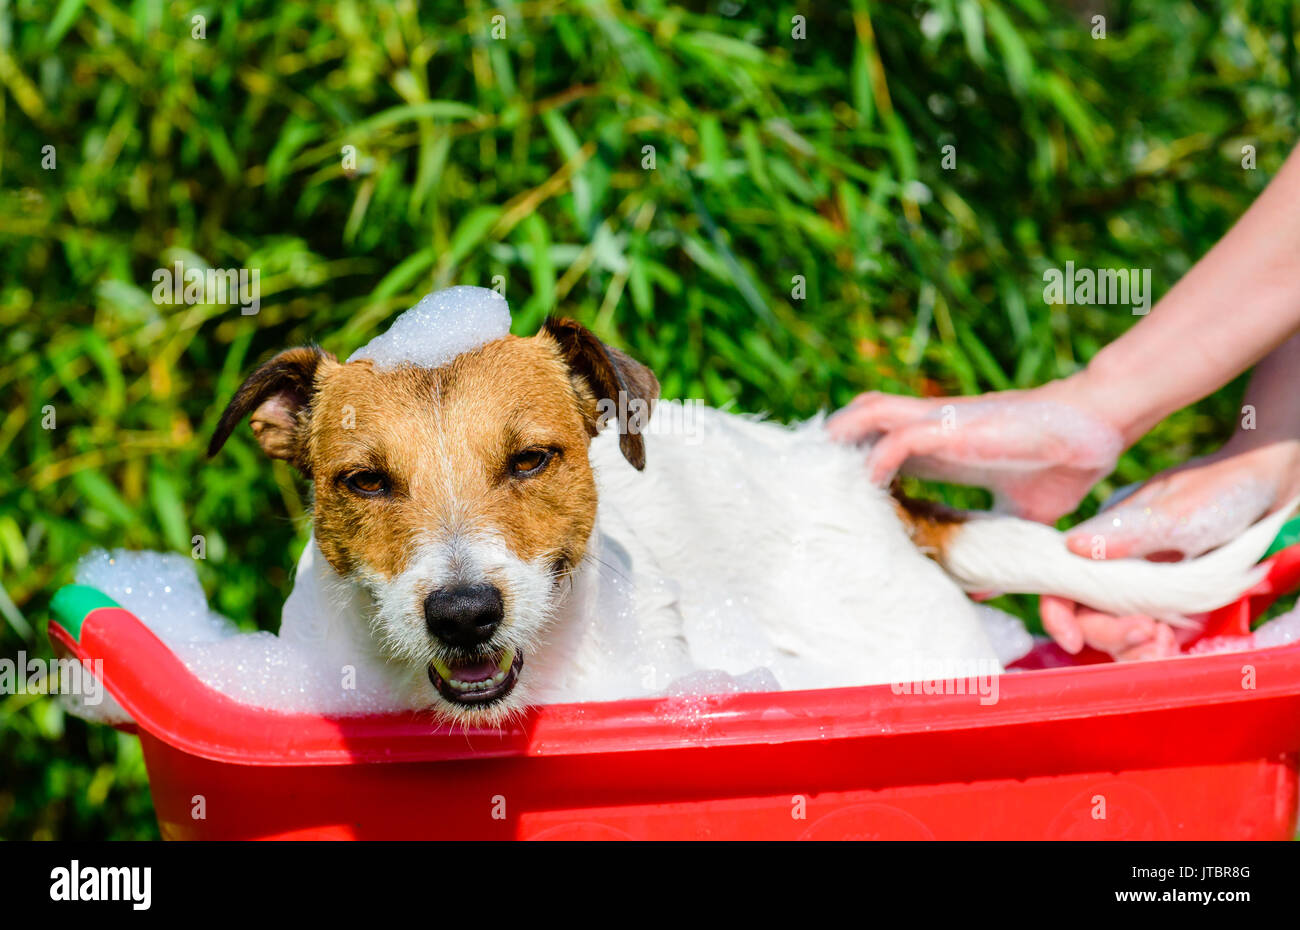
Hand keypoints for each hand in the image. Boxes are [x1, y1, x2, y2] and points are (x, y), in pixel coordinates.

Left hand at [827, 381, 1123, 522]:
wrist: (1096, 428)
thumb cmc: (1063, 463)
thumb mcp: (1022, 514)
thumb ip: (994, 541)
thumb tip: (980, 588)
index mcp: (941, 448)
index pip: (879, 450)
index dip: (852, 470)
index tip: (830, 500)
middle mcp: (931, 431)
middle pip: (860, 424)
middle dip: (831, 446)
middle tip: (806, 480)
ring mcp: (940, 424)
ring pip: (869, 415)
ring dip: (842, 440)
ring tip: (819, 472)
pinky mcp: (955, 426)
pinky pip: (901, 437)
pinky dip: (878, 457)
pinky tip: (866, 481)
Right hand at [1042, 437, 1299, 657]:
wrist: (1268, 488)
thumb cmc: (1222, 489)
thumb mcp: (1178, 513)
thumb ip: (1127, 532)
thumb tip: (1071, 546)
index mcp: (1103, 539)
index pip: (1060, 581)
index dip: (1058, 614)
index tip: (1073, 641)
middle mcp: (1115, 566)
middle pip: (1088, 615)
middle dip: (1110, 634)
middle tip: (1151, 633)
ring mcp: (1143, 586)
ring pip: (1118, 631)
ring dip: (1135, 647)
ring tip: (1165, 643)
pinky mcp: (1171, 602)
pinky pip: (1151, 636)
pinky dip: (1158, 648)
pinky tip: (1175, 643)